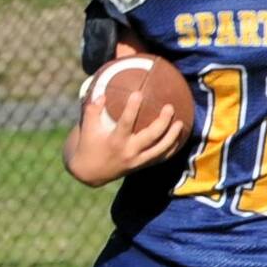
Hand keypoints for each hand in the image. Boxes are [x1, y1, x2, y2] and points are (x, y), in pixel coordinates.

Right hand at [68, 79, 187, 185]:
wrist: (89, 173)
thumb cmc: (87, 146)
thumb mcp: (86, 128)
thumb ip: (92, 110)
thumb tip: (102, 93)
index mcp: (115, 141)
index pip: (126, 123)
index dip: (132, 108)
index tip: (138, 93)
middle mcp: (129, 152)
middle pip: (151, 136)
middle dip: (163, 122)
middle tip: (169, 107)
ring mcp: (137, 161)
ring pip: (160, 149)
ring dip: (172, 136)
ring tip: (180, 123)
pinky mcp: (141, 166)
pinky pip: (160, 158)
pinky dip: (171, 149)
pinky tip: (178, 138)